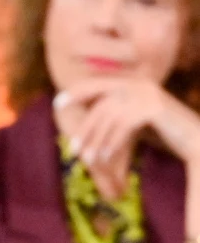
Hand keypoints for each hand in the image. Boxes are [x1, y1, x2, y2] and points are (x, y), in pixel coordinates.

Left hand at [55, 79, 199, 171]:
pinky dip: (113, 142)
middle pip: (101, 105)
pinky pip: (124, 126)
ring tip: (88, 159)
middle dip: (85, 128)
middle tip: (73, 148)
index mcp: (135, 83)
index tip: (57, 102)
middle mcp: (141, 84)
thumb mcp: (138, 119)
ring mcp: (148, 94)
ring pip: (110, 118)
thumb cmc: (166, 133)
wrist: (197, 139)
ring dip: (96, 141)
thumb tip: (89, 121)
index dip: (77, 92)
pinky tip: (106, 157)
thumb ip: (118, 115)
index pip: (99, 84)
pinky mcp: (154, 108)